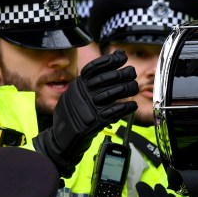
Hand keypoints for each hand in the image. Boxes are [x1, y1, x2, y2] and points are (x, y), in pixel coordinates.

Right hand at [33, 50, 138, 176]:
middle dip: (122, 73)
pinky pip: (115, 111)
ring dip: (127, 89)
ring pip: (113, 93)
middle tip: (132, 72)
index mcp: (77, 86)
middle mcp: (82, 94)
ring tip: (135, 87)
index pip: (94, 68)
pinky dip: (126, 108)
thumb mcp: (74, 95)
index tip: (122, 57)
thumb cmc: (72, 115)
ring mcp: (88, 107)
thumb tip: (100, 74)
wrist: (62, 139)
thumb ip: (88, 83)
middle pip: (106, 79)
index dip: (109, 61)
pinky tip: (132, 105)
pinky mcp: (95, 121)